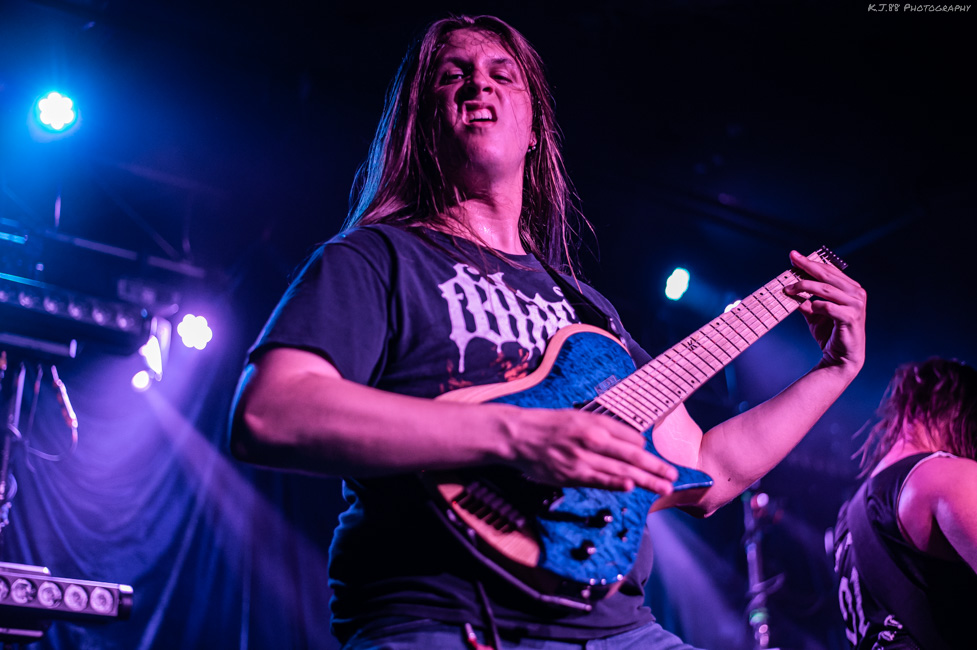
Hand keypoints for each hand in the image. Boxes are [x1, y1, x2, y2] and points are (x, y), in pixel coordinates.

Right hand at [500, 406, 678, 493]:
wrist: (518, 435)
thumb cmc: (547, 426)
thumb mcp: (576, 417)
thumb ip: (600, 428)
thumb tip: (624, 440)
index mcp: (595, 422)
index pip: (630, 436)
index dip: (645, 448)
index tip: (654, 459)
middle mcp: (593, 438)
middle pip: (632, 454)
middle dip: (656, 466)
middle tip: (674, 475)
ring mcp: (583, 457)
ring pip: (621, 469)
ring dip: (646, 479)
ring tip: (664, 487)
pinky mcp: (572, 473)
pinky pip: (599, 480)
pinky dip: (617, 483)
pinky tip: (632, 486)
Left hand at [785, 250, 866, 372]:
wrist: (840, 358)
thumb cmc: (829, 333)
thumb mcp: (814, 313)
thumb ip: (805, 300)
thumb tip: (788, 288)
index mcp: (850, 288)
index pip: (829, 270)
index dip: (811, 262)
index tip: (793, 256)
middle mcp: (856, 293)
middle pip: (827, 275)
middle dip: (807, 266)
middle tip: (791, 259)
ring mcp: (856, 305)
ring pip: (826, 289)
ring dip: (805, 286)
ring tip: (788, 289)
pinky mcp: (851, 318)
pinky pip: (828, 307)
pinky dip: (815, 305)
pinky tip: (808, 307)